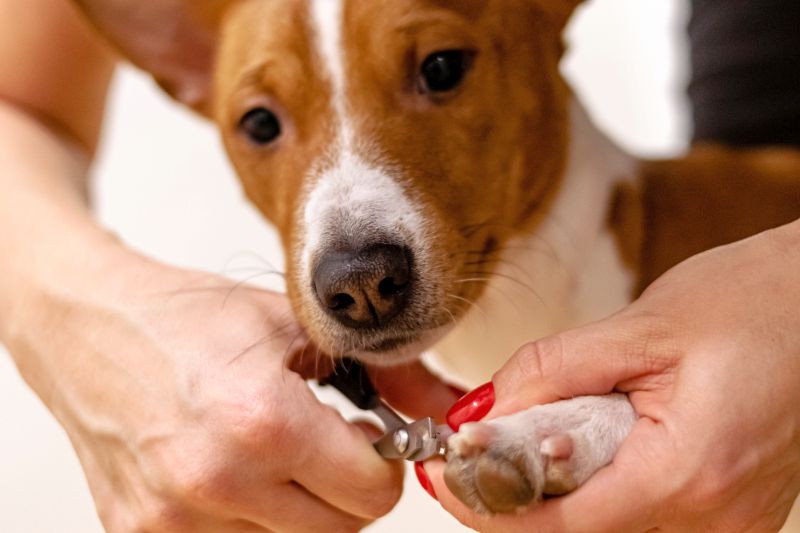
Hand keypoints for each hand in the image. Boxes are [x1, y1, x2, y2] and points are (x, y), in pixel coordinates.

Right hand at [7, 248, 456, 531]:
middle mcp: (215, 481)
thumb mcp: (295, 325)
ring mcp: (173, 517)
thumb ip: (386, 371)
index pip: (373, 496)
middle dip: (348, 488)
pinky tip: (235, 468)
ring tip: (273, 449)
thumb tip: (448, 408)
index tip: (372, 440)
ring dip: (298, 505)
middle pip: (339, 530)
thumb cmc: (189, 317)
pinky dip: (250, 516)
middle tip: (326, 443)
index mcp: (263, 421)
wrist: (89, 325)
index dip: (385, 464)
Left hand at [426, 220, 799, 531]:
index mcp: (690, 473)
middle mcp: (715, 517)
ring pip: (610, 525)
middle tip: (479, 443)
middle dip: (518, 491)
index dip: (490, 503)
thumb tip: (486, 409)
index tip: (443, 474)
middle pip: (583, 530)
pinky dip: (601, 483)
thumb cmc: (752, 302)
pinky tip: (589, 439)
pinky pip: (644, 512)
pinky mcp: (729, 507)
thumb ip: (553, 371)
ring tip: (538, 430)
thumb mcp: (641, 326)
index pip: (562, 525)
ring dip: (560, 487)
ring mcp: (728, 520)